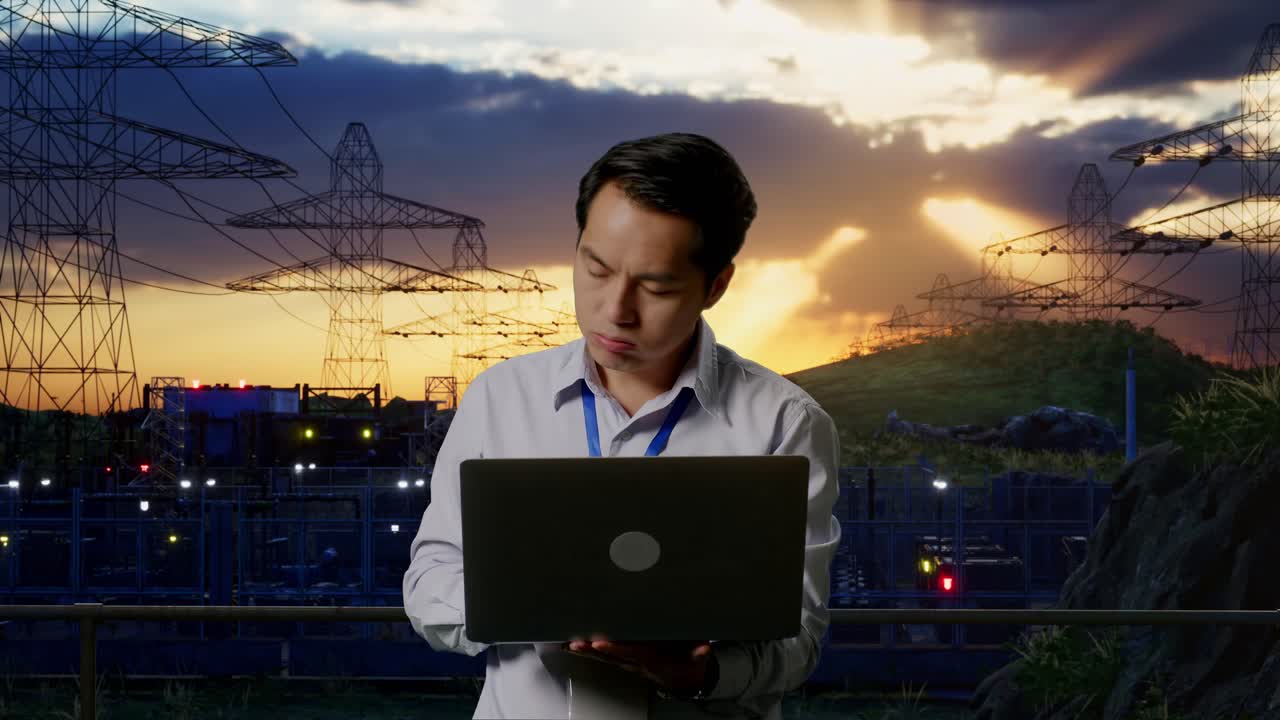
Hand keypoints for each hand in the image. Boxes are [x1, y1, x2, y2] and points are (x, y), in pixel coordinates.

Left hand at [564, 638, 713, 693]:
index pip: (632, 653)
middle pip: (613, 657)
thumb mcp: (697, 659)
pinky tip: (576, 647)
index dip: (616, 648)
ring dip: (588, 653)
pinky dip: (589, 653)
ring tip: (571, 645)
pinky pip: (605, 659)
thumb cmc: (688, 663)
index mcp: (653, 659)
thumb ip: (699, 654)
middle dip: (594, 651)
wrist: (684, 680)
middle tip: (577, 644)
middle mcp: (638, 664)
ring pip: (606, 659)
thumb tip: (704, 650)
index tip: (602, 643)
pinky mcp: (625, 662)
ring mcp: (630, 664)